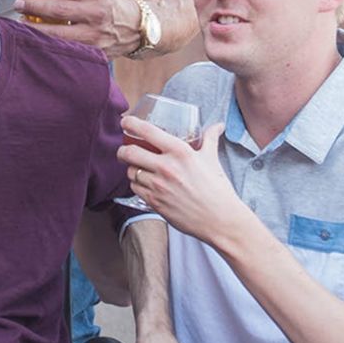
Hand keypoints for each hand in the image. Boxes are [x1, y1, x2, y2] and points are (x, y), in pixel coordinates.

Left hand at [14, 0, 142, 54]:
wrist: (137, 29)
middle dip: (35, 5)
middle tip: (19, 3)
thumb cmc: (108, 5)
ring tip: (21, 23)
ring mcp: (95, 36)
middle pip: (60, 9)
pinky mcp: (93, 54)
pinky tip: (35, 42)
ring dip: (36, 29)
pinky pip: (66, 51)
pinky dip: (48, 47)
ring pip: (59, 35)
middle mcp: (98, 13)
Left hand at [118, 118, 244, 242]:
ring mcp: (159, 186)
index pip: (147, 131)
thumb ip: (210, 139)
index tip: (126, 122)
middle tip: (124, 150)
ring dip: (130, 168)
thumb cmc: (217, 189)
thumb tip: (218, 125)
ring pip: (130, 171)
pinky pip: (135, 188)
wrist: (221, 220)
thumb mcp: (212, 158)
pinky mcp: (155, 203)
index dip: (130, 123)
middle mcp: (166, 167)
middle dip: (122, 150)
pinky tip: (143, 183)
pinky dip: (136, 184)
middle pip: (129, 152)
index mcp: (180, 151)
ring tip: (137, 168)